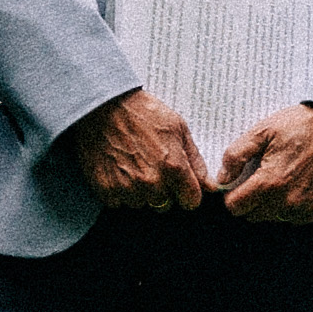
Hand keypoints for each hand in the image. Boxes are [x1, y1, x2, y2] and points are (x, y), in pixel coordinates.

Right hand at [71, 87, 208, 211]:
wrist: (102, 107)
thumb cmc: (142, 113)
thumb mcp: (178, 128)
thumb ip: (195, 161)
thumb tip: (210, 186)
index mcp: (173, 167)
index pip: (191, 201)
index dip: (187, 192)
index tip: (181, 184)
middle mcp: (152, 182)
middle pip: (165, 204)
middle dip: (162, 189)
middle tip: (151, 165)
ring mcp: (127, 188)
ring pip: (142, 203)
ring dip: (140, 190)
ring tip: (132, 164)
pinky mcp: (106, 190)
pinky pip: (119, 202)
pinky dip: (119, 189)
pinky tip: (117, 168)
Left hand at [211, 102, 312, 225]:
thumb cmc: (304, 125)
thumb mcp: (263, 130)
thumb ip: (236, 155)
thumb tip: (222, 178)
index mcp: (269, 183)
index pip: (235, 207)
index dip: (232, 194)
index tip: (239, 183)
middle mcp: (286, 202)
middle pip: (253, 215)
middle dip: (251, 199)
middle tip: (261, 176)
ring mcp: (305, 210)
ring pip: (273, 217)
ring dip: (271, 204)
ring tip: (282, 177)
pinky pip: (294, 218)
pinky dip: (290, 206)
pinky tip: (297, 184)